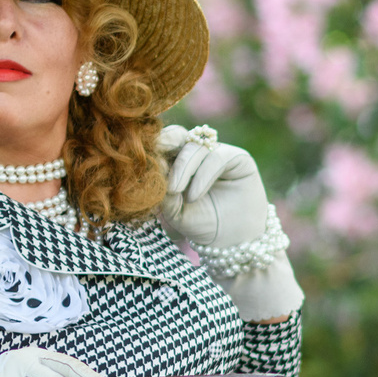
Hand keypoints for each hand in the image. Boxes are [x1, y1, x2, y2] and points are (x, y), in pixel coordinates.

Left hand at [157, 125, 302, 321]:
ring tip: (175, 192)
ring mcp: (217, 153)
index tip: (140, 160)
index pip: (163, 144)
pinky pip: (215, 157)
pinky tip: (193, 196)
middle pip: (177, 135)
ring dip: (182, 169)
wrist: (233, 241)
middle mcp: (198, 153)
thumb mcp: (175, 211)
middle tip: (155, 162)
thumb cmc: (202, 224)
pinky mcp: (237, 157)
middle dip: (165, 144)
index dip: (152, 148)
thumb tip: (153, 170)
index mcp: (178, 161)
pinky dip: (202, 175)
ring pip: (194, 147)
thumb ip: (163, 192)